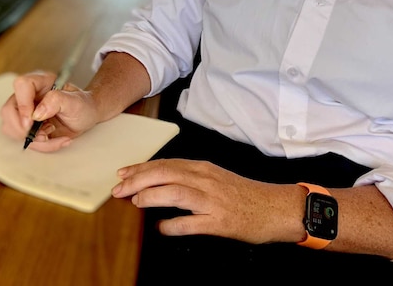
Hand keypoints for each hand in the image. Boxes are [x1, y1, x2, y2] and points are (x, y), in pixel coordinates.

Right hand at [0, 70, 99, 150]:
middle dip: (23, 128)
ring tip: (52, 134)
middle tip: (42, 134)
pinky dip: (39, 145)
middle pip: (8, 110)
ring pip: (11, 127)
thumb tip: (37, 114)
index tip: (32, 121)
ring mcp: (25, 111)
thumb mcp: (75, 101)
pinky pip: (22, 140)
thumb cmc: (82, 104)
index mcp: (40, 82)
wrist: (86, 116)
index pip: (21, 85)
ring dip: (33, 139)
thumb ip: (57, 101)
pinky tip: (54, 139)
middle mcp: (28, 95)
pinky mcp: (27, 126)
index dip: (23, 104)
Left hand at [112, 158, 303, 243]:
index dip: (142, 168)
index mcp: (203, 168)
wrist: (274, 208)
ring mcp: (212, 201)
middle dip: (139, 180)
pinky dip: (173, 225)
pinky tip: (162, 228)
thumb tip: (159, 183)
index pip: (166, 164)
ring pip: (176, 193)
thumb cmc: (243, 195)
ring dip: (152, 196)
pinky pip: (191, 223)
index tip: (123, 173)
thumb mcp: (214, 178)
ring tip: (135, 201)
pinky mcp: (220, 222)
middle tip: (119, 188)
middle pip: (165, 174)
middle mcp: (206, 180)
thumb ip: (189, 178)